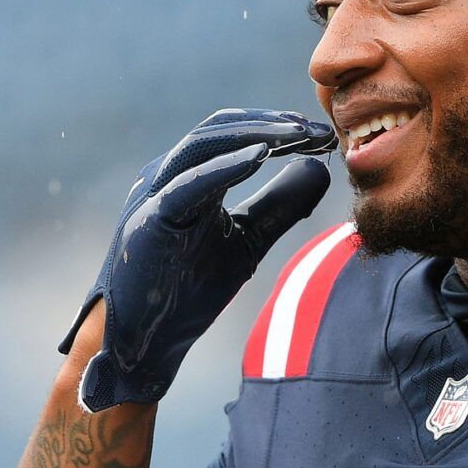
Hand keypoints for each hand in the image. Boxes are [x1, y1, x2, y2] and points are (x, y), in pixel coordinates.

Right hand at [60, 109, 334, 411]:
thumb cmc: (187, 291)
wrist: (144, 343)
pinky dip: (225, 167)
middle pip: (221, 128)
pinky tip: (261, 157)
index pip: (236, 134)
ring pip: (204, 144)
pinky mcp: (150, 221)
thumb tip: (320, 170)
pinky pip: (188, 185)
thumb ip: (280, 205)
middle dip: (273, 124)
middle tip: (320, 129)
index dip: (280, 127)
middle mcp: (167, 176)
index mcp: (188, 176)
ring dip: (255, 135)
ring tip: (299, 135)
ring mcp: (154, 195)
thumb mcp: (249, 239)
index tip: (323, 134)